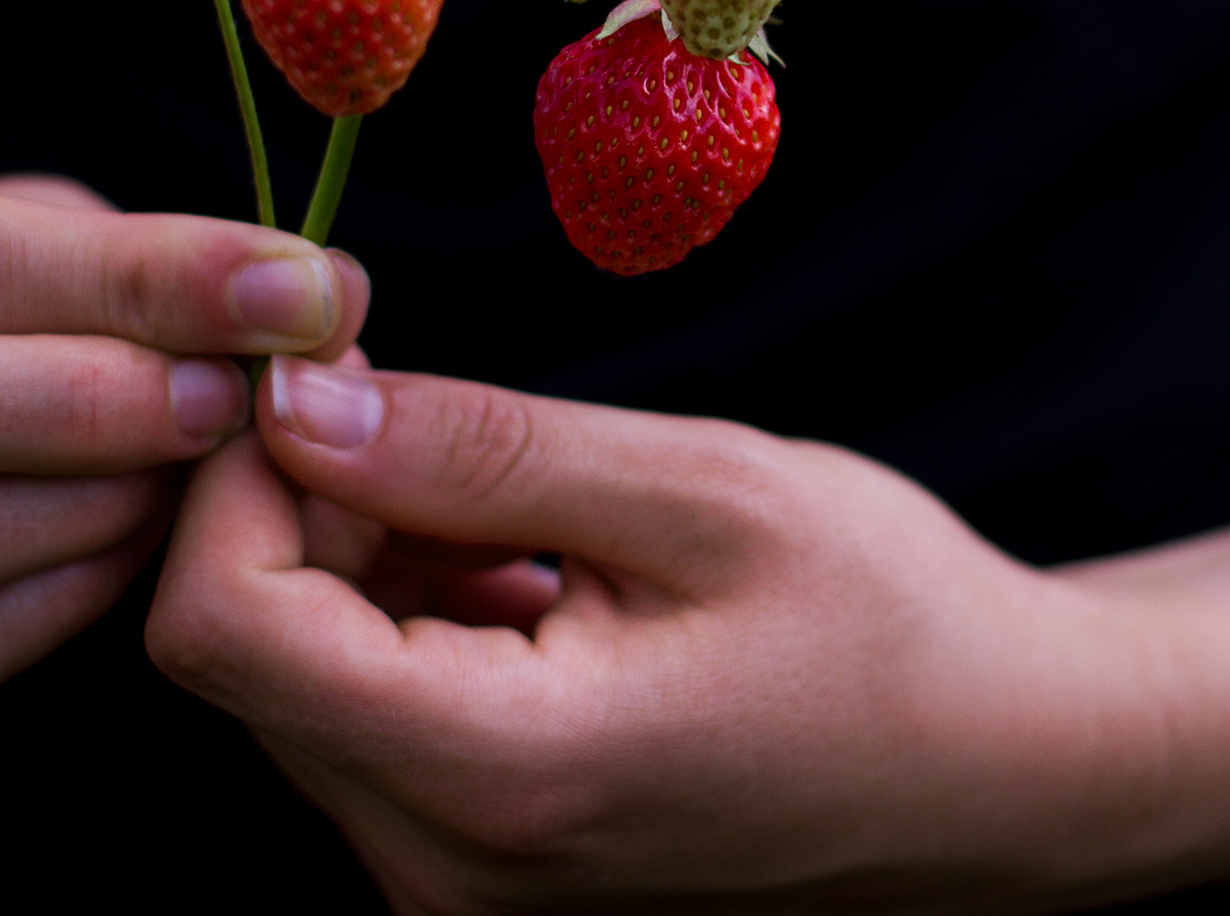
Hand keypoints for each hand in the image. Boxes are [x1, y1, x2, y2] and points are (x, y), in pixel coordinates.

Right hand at [0, 171, 368, 752]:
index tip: (292, 291)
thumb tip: (317, 290)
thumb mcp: (1, 243)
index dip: (128, 278)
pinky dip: (46, 611)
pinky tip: (129, 556)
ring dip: (79, 514)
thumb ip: (125, 261)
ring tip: (193, 473)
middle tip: (233, 397)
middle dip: (86, 402)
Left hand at [147, 359, 1190, 914]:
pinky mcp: (482, 865)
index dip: (244, 471)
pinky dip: (407, 619)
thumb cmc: (890, 623)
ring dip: (362, 557)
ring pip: (299, 681)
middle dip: (305, 500)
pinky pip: (368, 722)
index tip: (334, 365)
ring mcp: (459, 886)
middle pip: (246, 653)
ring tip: (520, 498)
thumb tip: (295, 401)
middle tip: (431, 399)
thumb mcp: (701, 492)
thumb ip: (482, 451)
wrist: (1006, 769)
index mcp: (500, 776)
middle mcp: (443, 867)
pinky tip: (528, 569)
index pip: (224, 624)